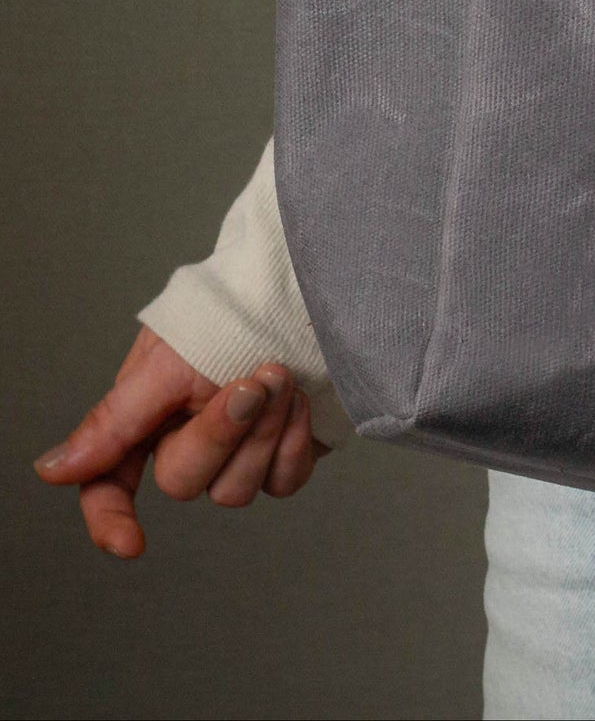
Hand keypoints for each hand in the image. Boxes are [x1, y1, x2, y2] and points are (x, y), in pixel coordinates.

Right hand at [33, 326, 329, 557]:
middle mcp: (189, 442)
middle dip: (220, 432)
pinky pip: (283, 482)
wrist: (304, 290)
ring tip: (282, 377)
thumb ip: (114, 419)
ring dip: (263, 432)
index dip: (110, 519)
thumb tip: (51, 470)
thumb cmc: (231, 312)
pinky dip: (293, 443)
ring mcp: (239, 453)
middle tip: (252, 383)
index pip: (109, 484)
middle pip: (184, 483)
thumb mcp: (166, 360)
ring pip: (234, 492)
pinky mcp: (284, 454)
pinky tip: (301, 403)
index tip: (132, 544)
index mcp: (147, 419)